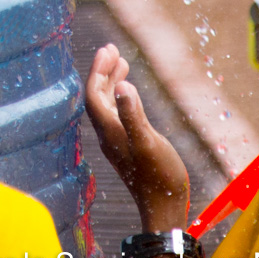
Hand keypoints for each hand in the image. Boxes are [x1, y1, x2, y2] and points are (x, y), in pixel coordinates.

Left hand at [86, 44, 190, 231]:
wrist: (164, 209)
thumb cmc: (159, 177)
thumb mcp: (149, 142)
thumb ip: (134, 115)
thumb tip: (121, 86)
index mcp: (110, 131)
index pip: (94, 94)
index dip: (97, 71)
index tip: (106, 50)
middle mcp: (109, 134)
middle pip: (97, 97)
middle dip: (102, 72)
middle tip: (112, 48)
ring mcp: (118, 141)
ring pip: (107, 105)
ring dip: (111, 82)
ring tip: (121, 62)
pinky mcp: (128, 146)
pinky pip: (117, 114)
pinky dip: (121, 97)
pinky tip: (130, 92)